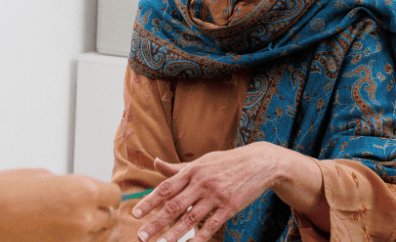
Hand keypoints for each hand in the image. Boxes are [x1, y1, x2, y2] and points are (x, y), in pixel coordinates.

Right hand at [0, 168, 120, 241]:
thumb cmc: (2, 192)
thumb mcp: (42, 176)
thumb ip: (69, 184)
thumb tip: (81, 192)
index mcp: (82, 191)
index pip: (114, 195)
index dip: (104, 194)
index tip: (95, 195)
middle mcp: (84, 219)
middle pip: (110, 219)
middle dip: (100, 214)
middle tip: (82, 211)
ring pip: (100, 239)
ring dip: (92, 232)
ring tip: (71, 225)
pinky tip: (62, 235)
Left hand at [130, 142, 283, 241]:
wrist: (259, 163)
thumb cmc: (226, 162)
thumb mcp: (202, 161)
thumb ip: (177, 167)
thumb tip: (155, 162)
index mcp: (192, 170)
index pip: (166, 188)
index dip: (149, 201)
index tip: (135, 213)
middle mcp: (201, 183)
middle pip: (174, 206)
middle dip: (156, 223)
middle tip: (141, 236)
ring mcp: (216, 196)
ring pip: (190, 219)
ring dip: (173, 234)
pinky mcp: (229, 207)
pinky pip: (211, 225)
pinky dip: (199, 238)